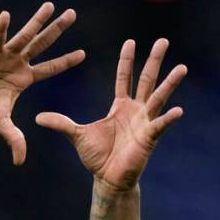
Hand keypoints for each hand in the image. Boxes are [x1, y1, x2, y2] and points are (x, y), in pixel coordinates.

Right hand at [0, 3, 83, 164]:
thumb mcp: (0, 125)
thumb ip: (14, 139)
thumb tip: (20, 162)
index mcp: (24, 79)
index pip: (51, 68)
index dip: (66, 61)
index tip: (84, 53)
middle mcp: (17, 63)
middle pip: (43, 43)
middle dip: (58, 29)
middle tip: (73, 13)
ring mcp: (4, 55)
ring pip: (24, 35)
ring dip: (37, 20)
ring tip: (50, 5)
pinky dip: (1, 28)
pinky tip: (6, 15)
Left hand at [36, 39, 185, 190]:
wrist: (108, 179)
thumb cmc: (97, 157)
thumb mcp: (76, 135)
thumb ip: (60, 123)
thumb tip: (38, 117)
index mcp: (120, 106)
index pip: (124, 77)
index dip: (127, 60)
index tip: (130, 41)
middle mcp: (136, 110)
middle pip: (146, 79)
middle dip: (154, 60)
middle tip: (163, 40)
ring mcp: (145, 123)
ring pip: (159, 98)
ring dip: (170, 83)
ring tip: (182, 67)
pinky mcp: (149, 138)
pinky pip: (160, 126)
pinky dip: (168, 119)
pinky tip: (178, 110)